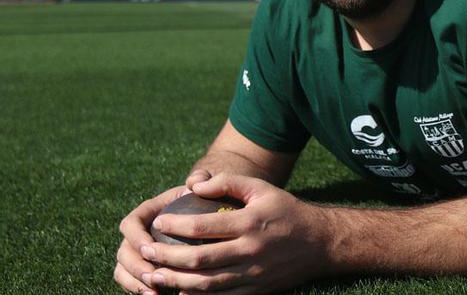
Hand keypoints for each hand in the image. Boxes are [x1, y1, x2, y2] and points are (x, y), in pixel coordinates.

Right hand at [114, 171, 212, 294]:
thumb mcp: (206, 188)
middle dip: (135, 265)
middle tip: (152, 276)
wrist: (209, 217)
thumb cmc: (209, 201)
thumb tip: (195, 182)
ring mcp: (139, 252)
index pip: (131, 223)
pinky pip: (132, 282)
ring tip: (154, 291)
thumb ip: (202, 179)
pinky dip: (139, 290)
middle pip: (124, 250)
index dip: (136, 236)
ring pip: (123, 269)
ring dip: (136, 281)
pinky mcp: (145, 268)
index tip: (149, 247)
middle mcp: (139, 233)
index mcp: (149, 212)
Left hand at [138, 173, 330, 293]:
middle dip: (167, 257)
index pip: (203, 226)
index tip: (158, 222)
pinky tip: (180, 292)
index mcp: (249, 223)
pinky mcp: (256, 290)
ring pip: (206, 284)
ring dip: (176, 281)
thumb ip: (228, 182)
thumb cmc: (286, 211)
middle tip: (145, 252)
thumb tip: (195, 185)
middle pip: (199, 259)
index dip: (175, 226)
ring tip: (154, 275)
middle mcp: (250, 250)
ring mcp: (253, 274)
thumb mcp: (262, 189)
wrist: (320, 243)